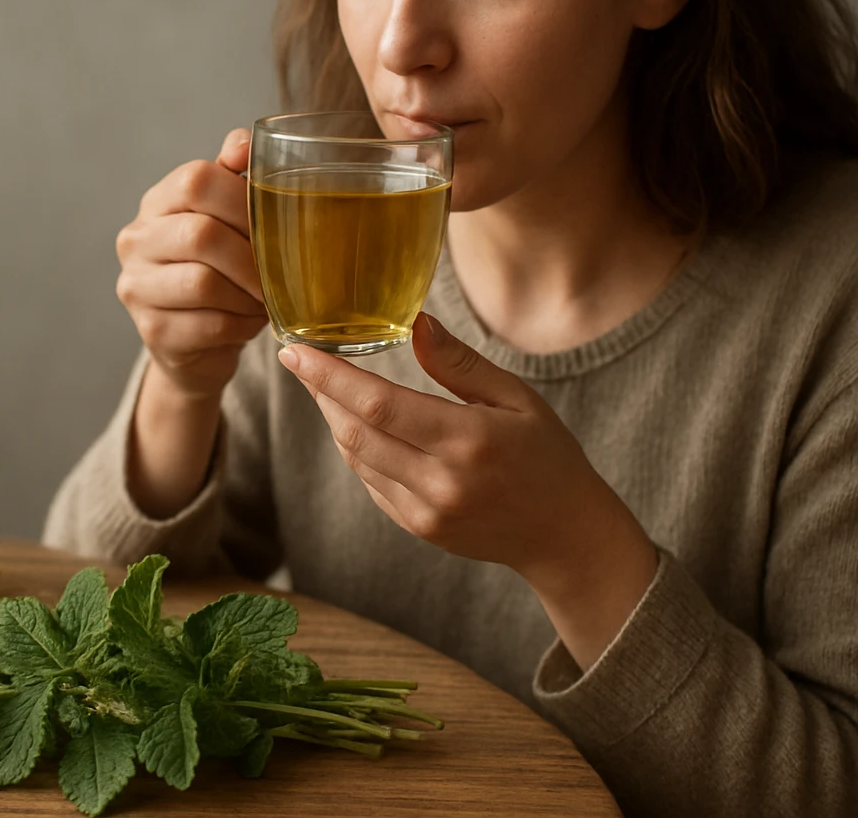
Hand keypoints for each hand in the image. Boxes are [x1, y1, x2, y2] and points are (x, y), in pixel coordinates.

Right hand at [116, 128, 268, 401]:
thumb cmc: (220, 269)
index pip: (195, 180)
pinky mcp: (153, 331)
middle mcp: (136, 241)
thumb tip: (243, 143)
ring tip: (265, 299)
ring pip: (205, 283)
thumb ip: (235, 177)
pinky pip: (211, 324)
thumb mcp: (227, 219)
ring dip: (249, 294)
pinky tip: (249, 322)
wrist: (196, 341)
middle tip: (280, 272)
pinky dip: (242, 325)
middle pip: (202, 235)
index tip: (274, 222)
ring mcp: (137, 288)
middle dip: (252, 256)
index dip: (243, 199)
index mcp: (157, 203)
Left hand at [279, 312, 658, 667]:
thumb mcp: (517, 398)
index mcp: (469, 441)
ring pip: (357, 458)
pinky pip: (371, 482)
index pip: (379, 404)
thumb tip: (415, 323)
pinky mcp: (418, 528)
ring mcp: (426, 512)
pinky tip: (356, 423)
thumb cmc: (546, 455)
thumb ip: (460, 364)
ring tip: (324, 385)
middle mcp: (441, 482)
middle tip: (301, 360)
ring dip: (334, 419)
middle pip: (356, 433)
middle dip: (321, 392)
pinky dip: (357, 448)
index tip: (295, 351)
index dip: (329, 376)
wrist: (563, 535)